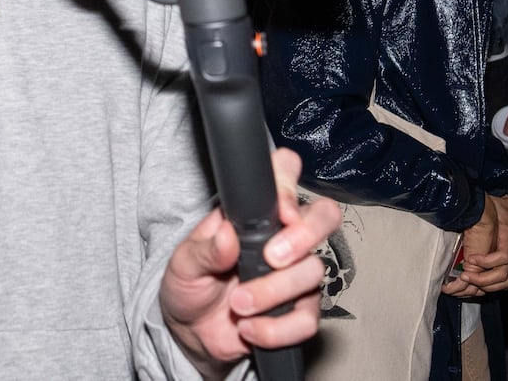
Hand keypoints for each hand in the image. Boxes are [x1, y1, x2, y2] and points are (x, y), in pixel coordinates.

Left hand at [161, 148, 340, 377]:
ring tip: (237, 304)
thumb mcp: (183, 263)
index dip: (289, 183)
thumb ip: (204, 249)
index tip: (281, 211)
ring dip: (271, 292)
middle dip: (305, 235)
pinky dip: (276, 329)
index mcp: (254, 213)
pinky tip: (249, 329)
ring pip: (312, 272)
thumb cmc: (189, 284)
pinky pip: (307, 319)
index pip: (284, 176)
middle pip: (324, 216)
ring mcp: (296, 273)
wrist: (191, 333)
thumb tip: (227, 235)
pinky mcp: (300, 310)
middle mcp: (283, 237)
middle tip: (273, 257)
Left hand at [441, 194, 507, 297]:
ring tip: (468, 283)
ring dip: (486, 286)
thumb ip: (480, 214)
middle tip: (464, 276)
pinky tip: (479, 287)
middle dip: (482, 280)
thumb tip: (461, 216)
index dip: (486, 262)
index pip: (503, 257)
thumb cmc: (503, 209)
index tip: (470, 259)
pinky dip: (493, 287)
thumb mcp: (491, 206)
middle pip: (504, 275)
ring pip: (506, 282)